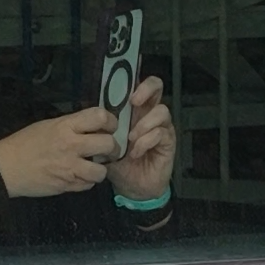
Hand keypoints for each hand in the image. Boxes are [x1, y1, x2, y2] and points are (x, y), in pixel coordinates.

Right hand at [0, 107, 119, 196]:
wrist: (6, 167)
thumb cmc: (24, 144)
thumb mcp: (48, 125)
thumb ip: (71, 126)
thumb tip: (93, 128)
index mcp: (66, 126)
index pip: (100, 117)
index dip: (111, 121)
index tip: (110, 127)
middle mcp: (71, 146)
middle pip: (108, 144)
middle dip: (112, 148)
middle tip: (108, 150)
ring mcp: (70, 168)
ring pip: (102, 171)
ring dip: (100, 169)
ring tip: (93, 166)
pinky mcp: (67, 186)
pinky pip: (88, 185)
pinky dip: (86, 181)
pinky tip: (78, 176)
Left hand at [104, 78, 174, 202]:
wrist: (131, 187)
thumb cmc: (120, 163)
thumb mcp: (106, 143)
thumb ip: (103, 127)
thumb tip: (96, 113)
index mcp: (134, 111)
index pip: (138, 84)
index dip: (135, 77)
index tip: (127, 80)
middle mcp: (149, 114)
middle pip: (157, 87)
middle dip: (146, 90)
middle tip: (134, 102)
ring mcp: (161, 127)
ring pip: (161, 111)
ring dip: (144, 124)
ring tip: (131, 138)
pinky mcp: (168, 142)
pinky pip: (161, 134)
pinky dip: (145, 142)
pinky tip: (135, 153)